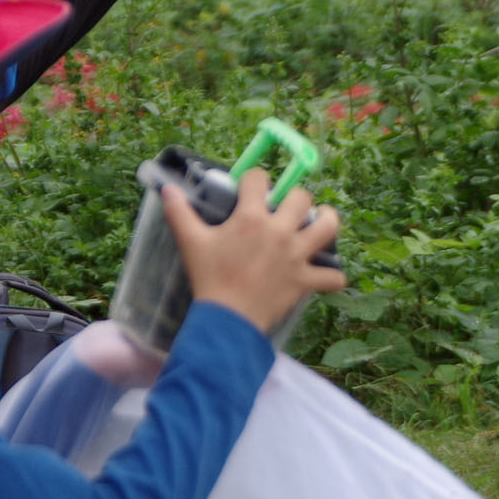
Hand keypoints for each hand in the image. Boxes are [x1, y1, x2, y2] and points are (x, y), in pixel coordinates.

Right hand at [167, 169, 343, 333]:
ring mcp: (296, 256)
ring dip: (327, 222)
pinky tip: (326, 276)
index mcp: (251, 217)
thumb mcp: (190, 242)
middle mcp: (278, 231)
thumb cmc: (209, 277)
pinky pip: (332, 278)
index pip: (259, 179)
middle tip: (286, 208)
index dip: (254, 179)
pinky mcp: (305, 281)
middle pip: (301, 197)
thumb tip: (167, 189)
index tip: (250, 187)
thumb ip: (179, 212)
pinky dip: (332, 277)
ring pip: (327, 228)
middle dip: (295, 198)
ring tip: (321, 222)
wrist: (227, 320)